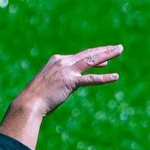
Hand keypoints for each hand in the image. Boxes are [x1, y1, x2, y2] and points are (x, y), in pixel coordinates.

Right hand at [0, 45, 122, 149]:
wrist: (29, 103)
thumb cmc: (36, 97)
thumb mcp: (48, 84)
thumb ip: (59, 81)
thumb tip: (66, 86)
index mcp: (57, 60)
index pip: (79, 56)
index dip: (94, 56)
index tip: (105, 58)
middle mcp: (63, 61)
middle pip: (88, 54)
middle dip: (105, 50)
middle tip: (119, 47)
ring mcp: (67, 71)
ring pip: (91, 60)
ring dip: (108, 54)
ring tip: (120, 50)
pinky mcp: (70, 81)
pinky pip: (91, 79)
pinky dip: (104, 78)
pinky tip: (115, 76)